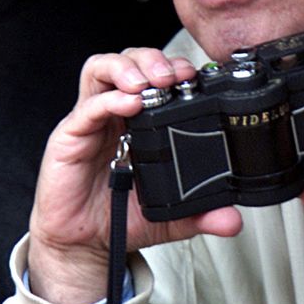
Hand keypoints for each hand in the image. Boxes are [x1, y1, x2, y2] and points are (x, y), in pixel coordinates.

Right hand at [28, 48, 242, 303]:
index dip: (174, 66)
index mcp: (140, 119)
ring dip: (127, 67)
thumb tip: (233, 221)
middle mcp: (115, 112)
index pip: (154, 74)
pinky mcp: (70, 137)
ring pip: (101, 70)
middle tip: (172, 75)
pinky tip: (128, 104)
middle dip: (152, 59)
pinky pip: (86, 108)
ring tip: (148, 82)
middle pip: (129, 61)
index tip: (193, 76)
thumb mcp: (170, 214)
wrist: (84, 244)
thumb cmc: (120, 217)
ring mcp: (91, 121)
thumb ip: (201, 212)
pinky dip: (109, 100)